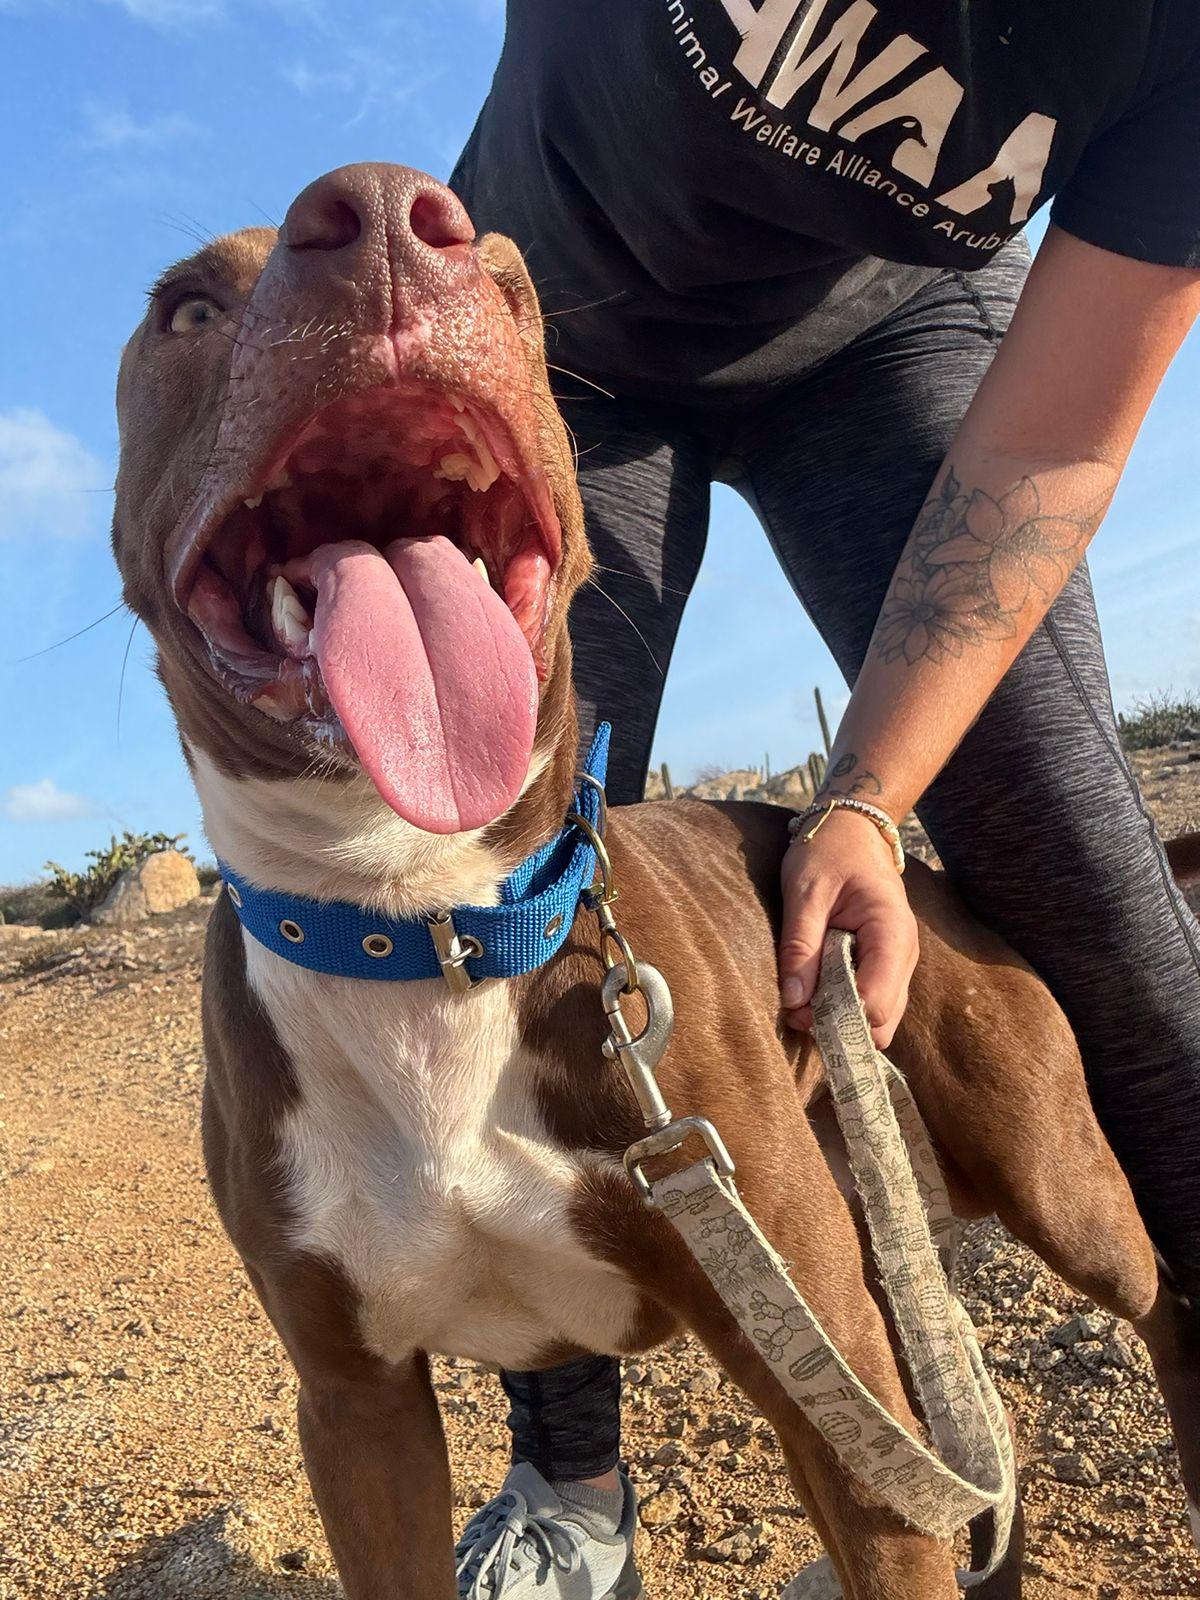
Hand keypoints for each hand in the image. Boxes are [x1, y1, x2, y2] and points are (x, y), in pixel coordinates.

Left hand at [779, 809, 917, 1047]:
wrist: (852, 830)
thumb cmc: (828, 853)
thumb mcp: (806, 893)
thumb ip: (800, 946)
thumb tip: (794, 1000)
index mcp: (891, 934)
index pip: (875, 1003)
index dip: (836, 1016)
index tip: (798, 1007)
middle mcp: (904, 955)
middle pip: (882, 1022)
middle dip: (839, 1025)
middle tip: (796, 1008)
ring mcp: (898, 963)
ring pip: (879, 1019)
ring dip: (840, 1018)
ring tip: (802, 997)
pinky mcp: (884, 966)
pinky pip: (871, 1001)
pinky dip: (844, 1005)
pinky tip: (816, 988)